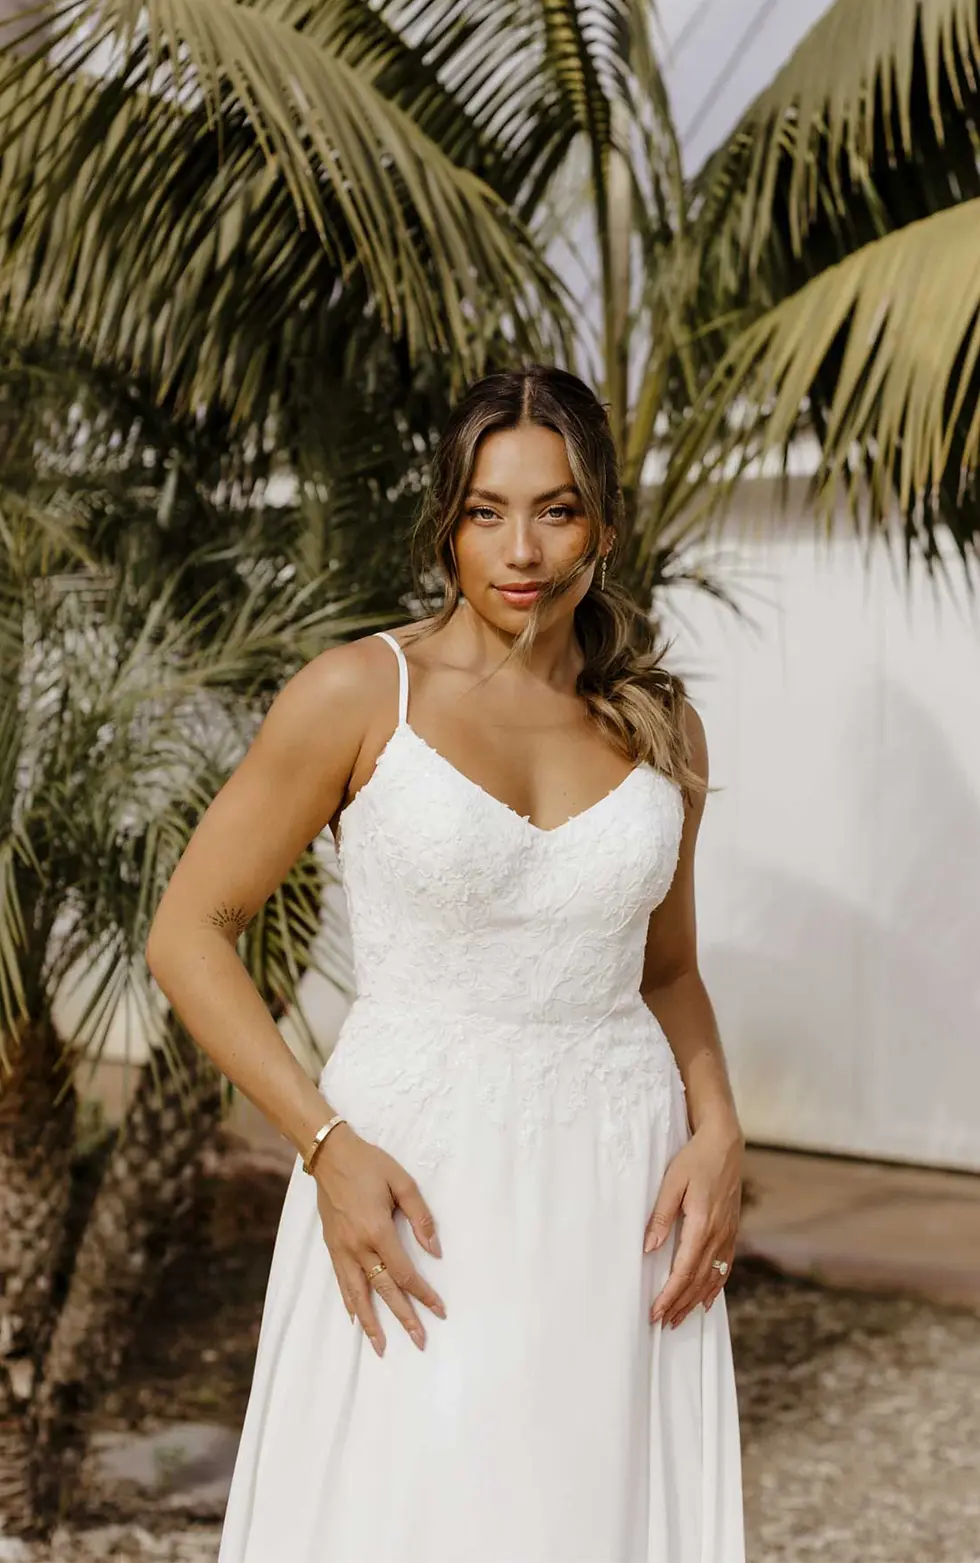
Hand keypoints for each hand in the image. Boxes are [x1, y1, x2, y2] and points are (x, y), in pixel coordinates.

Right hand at [313, 1123, 446, 1357]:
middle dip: (404, 1318)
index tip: (440, 1311)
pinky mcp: (332, 1246)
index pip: (405, 1273)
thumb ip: (420, 1216)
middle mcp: (358, 1246)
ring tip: (381, 1347)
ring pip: (358, 1294)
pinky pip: (342, 1282)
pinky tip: (356, 1317)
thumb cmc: (370, 1164)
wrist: (330, 1154)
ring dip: (371, 1322)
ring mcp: (341, 1249)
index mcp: (378, 1231)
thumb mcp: (402, 1182)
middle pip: (384, 1291)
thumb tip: (435, 1249)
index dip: (424, 1294)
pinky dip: (350, 1302)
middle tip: (420, 1342)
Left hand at [643, 1117, 742, 1328]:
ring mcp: (728, 1233)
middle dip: (680, 1305)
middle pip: (698, 1281)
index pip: (684, 1271)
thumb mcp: (671, 1183)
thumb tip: (648, 1248)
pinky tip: (707, 1299)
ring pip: (713, 1277)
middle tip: (663, 1323)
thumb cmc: (694, 1159)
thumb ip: (660, 1216)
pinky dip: (716, 1287)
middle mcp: (718, 1234)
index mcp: (702, 1225)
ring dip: (696, 1300)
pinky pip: (725, 1266)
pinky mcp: (731, 1229)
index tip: (655, 1312)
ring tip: (680, 1318)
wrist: (724, 1143)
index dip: (669, 1295)